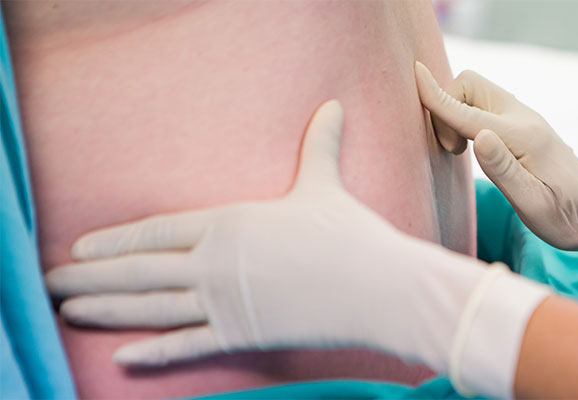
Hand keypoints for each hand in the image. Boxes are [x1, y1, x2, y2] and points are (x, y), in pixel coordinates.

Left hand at [45, 100, 549, 397]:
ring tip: (69, 310)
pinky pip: (188, 346)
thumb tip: (333, 106)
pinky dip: (154, 354)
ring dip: (105, 310)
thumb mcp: (325, 186)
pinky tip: (123, 358)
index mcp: (228, 222)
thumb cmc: (348, 235)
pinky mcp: (241, 335)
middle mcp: (213, 262)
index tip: (81, 248)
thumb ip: (318, 148)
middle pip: (138, 271)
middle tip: (51, 282)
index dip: (114, 241)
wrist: (376, 286)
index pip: (156, 231)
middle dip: (90, 276)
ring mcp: (223, 302)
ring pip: (151, 308)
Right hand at [414, 62, 577, 266]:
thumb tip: (479, 137)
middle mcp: (522, 119)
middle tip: (451, 150)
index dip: (436, 97)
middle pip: (469, 85)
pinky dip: (466, 116)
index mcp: (522, 137)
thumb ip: (504, 170)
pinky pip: (483, 105)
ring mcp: (523, 119)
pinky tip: (473, 147)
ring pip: (475, 92)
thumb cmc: (567, 218)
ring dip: (456, 111)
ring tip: (461, 152)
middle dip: (446, 105)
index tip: (413, 74)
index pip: (467, 112)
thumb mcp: (534, 205)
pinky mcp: (522, 125)